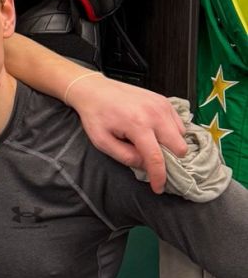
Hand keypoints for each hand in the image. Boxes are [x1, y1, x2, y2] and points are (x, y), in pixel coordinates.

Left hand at [65, 76, 186, 194]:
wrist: (95, 90)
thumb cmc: (96, 115)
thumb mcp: (102, 142)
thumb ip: (125, 157)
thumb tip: (145, 166)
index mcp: (137, 125)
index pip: (156, 158)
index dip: (159, 177)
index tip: (158, 188)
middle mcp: (155, 114)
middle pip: (179, 147)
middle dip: (170, 160)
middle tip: (154, 161)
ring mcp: (162, 105)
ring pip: (182, 135)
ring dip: (171, 144)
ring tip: (150, 142)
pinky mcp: (165, 101)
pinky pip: (179, 122)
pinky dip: (172, 131)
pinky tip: (155, 132)